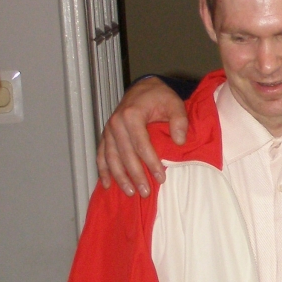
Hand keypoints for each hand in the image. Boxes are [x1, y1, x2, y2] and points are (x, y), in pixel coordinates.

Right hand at [96, 76, 187, 197]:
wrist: (143, 88)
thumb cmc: (159, 97)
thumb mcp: (174, 103)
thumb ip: (179, 120)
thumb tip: (179, 141)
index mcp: (132, 114)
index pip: (141, 144)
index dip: (151, 163)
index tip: (160, 178)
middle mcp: (116, 123)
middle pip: (125, 154)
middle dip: (135, 175)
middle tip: (145, 192)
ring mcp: (108, 130)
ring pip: (111, 158)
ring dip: (119, 177)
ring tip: (130, 193)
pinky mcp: (106, 136)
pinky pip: (101, 155)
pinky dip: (103, 171)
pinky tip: (107, 185)